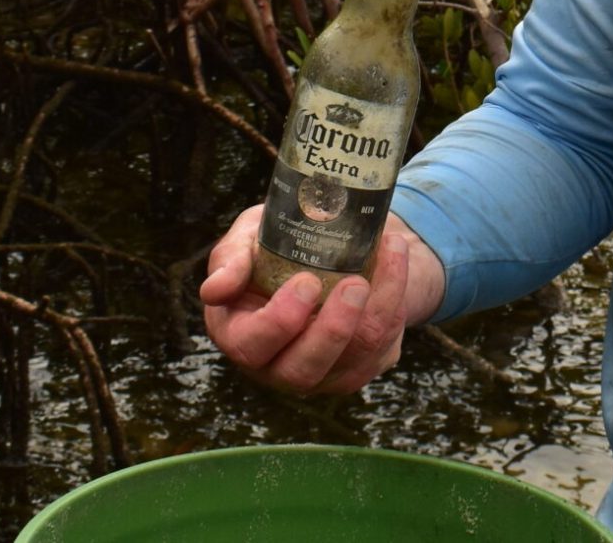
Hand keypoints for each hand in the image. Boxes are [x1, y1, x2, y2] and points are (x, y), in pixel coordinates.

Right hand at [199, 204, 444, 394]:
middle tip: (355, 284)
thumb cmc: (276, 244)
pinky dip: (396, 301)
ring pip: (354, 358)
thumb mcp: (248, 238)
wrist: (326, 246)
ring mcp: (321, 373)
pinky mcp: (359, 367)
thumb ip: (231, 258)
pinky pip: (382, 347)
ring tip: (390, 252)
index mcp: (240, 334)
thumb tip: (215, 289)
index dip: (279, 321)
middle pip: (303, 370)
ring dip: (379, 306)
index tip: (307, 282)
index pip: (251, 345)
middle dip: (333, 328)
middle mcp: (277, 365)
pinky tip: (397, 261)